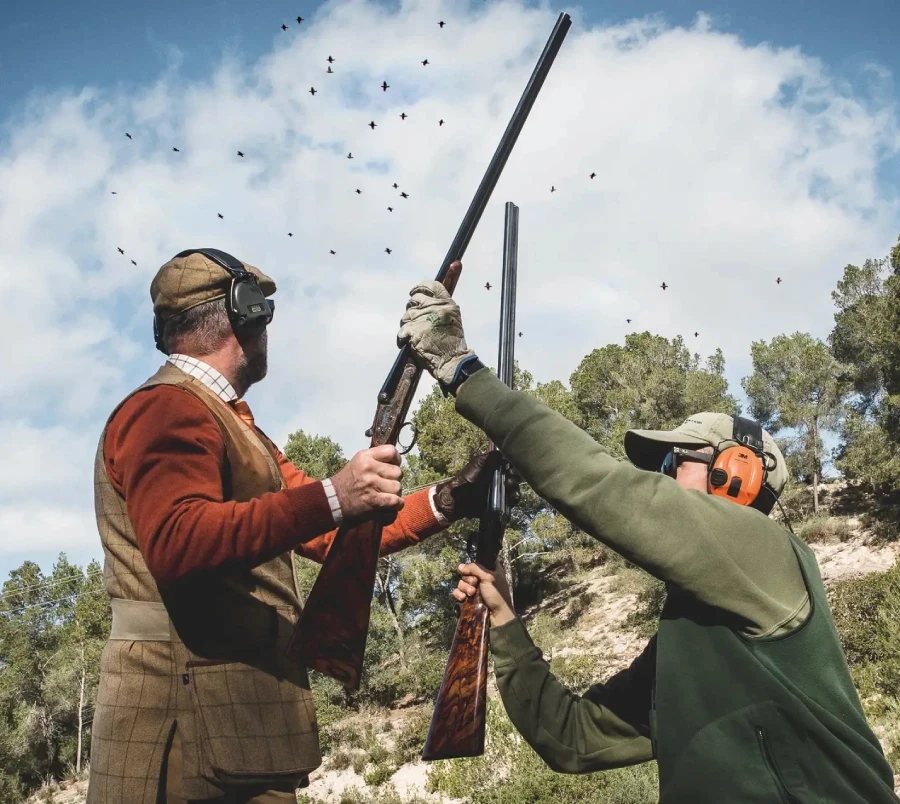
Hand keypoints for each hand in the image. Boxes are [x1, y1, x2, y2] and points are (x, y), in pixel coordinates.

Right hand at [329, 445, 404, 522]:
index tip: (393, 466)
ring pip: (398, 488)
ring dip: (394, 494)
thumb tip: (396, 461)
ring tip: (385, 495)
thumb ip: (376, 459)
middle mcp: (368, 468)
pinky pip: (396, 501)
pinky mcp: (373, 501)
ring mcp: (371, 484)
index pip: (391, 451)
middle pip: (398, 472)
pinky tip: (391, 505)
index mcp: (365, 456)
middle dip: (394, 480)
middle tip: (385, 485)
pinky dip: (396, 505)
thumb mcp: (358, 462)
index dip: (396, 460)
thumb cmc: (348, 482)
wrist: (333, 501)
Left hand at [396, 271, 475, 385]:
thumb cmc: (453, 343)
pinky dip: (402, 337)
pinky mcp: (413, 331)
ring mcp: (422, 319)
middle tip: (415, 317)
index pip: (432, 286)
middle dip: (412, 307)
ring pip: (406, 315)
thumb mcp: (453, 319)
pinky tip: (406, 342)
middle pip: (415, 299)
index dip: (421, 287)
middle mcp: (434, 308)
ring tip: (415, 334)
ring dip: (408, 324)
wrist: (451, 360)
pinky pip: (402, 330)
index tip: (415, 292)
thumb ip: (441, 308)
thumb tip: (427, 300)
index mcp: (446, 304)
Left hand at [433, 451, 521, 521]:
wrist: (459, 499)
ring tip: (511, 491)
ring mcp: (500, 491)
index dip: (512, 466)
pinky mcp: (500, 503)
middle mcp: (499, 479)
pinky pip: (511, 501)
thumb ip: (489, 459)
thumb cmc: (467, 479)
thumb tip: (501, 453)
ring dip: (515, 489)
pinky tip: (512, 498)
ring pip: (514, 489)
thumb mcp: (476, 465)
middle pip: (514, 477)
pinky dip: (514, 500)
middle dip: (514, 479)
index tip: (510, 469)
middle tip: (509, 481)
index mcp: (494, 468)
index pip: (508, 465)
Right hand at [452, 561, 514, 626]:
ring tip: (471, 593)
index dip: (473, 565)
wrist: (497, 616)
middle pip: (467, 573)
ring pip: (462, 582)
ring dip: (464, 587)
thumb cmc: (497, 595)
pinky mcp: (468, 599)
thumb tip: (460, 566)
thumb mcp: (488, 577)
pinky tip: (463, 598)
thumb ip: (474, 568)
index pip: (478, 562)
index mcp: (490, 571)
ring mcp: (474, 589)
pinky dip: (459, 594)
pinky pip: (458, 592)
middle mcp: (481, 579)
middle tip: (475, 584)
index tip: (471, 569)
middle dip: (468, 579)